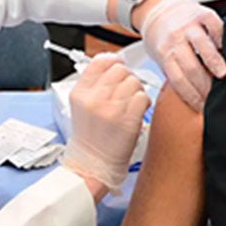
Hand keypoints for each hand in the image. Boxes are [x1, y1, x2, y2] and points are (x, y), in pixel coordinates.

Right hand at [61, 55, 150, 192]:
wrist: (93, 164)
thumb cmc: (91, 135)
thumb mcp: (82, 104)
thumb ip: (95, 82)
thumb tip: (115, 61)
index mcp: (80, 92)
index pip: (101, 61)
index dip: (114, 62)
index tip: (119, 68)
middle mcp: (93, 99)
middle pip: (120, 69)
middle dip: (127, 78)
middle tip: (126, 92)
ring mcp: (110, 109)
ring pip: (134, 82)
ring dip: (137, 91)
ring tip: (131, 104)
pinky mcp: (127, 121)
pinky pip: (142, 97)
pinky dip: (144, 102)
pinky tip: (138, 111)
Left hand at [140, 0, 225, 111]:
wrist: (156, 8)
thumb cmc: (161, 37)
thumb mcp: (160, 56)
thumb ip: (173, 71)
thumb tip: (191, 95)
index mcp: (164, 54)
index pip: (179, 80)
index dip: (192, 96)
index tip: (202, 106)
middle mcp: (175, 40)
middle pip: (191, 67)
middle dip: (205, 85)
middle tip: (216, 96)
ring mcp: (188, 26)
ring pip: (202, 46)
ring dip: (214, 62)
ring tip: (223, 74)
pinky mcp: (200, 13)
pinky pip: (214, 26)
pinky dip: (221, 37)